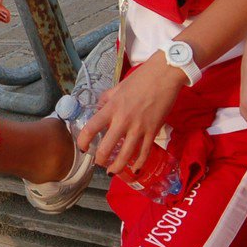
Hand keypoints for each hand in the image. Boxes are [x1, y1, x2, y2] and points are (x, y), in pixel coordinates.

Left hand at [80, 57, 185, 175]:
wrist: (165, 75)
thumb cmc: (140, 79)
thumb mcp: (117, 88)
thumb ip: (106, 100)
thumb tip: (99, 110)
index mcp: (112, 108)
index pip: (91, 128)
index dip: (83, 141)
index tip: (82, 148)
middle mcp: (123, 120)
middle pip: (106, 147)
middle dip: (99, 159)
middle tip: (98, 162)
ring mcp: (139, 128)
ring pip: (125, 155)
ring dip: (117, 166)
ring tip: (112, 171)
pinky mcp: (153, 131)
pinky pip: (144, 152)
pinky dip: (139, 164)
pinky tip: (134, 170)